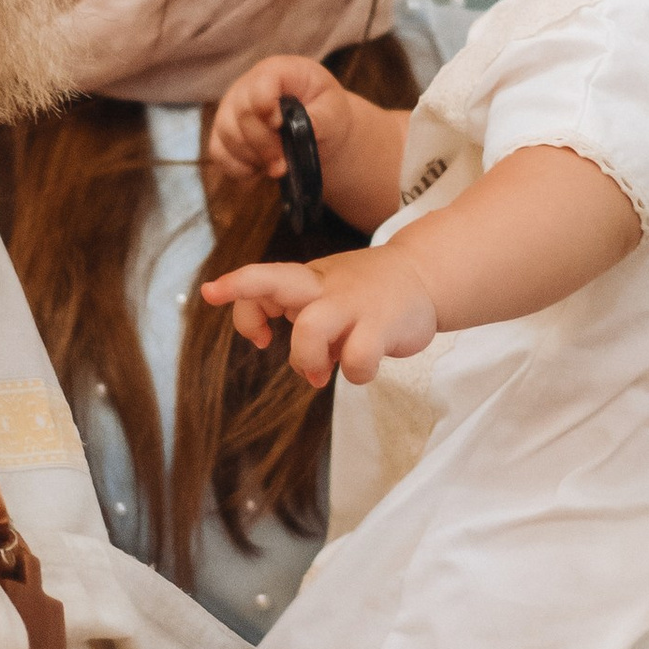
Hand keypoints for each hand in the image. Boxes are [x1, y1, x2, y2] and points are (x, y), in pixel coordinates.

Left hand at [204, 246, 438, 387]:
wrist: (425, 274)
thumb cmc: (366, 291)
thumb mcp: (329, 294)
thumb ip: (306, 322)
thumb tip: (305, 368)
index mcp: (308, 279)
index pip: (263, 277)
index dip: (236, 292)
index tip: (223, 305)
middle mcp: (325, 287)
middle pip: (277, 281)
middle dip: (245, 291)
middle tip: (242, 325)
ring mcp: (354, 304)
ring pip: (310, 329)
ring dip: (306, 359)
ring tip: (319, 372)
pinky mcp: (384, 325)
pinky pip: (357, 359)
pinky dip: (355, 373)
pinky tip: (362, 368)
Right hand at [209, 51, 348, 189]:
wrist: (318, 128)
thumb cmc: (325, 111)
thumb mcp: (333, 111)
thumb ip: (321, 118)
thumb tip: (308, 129)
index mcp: (275, 72)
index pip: (260, 86)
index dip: (266, 108)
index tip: (281, 126)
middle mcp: (246, 87)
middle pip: (242, 115)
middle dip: (264, 145)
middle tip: (283, 164)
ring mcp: (230, 110)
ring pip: (227, 136)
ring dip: (253, 158)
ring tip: (278, 167)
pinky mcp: (223, 133)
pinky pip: (219, 153)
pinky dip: (238, 168)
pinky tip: (259, 169)